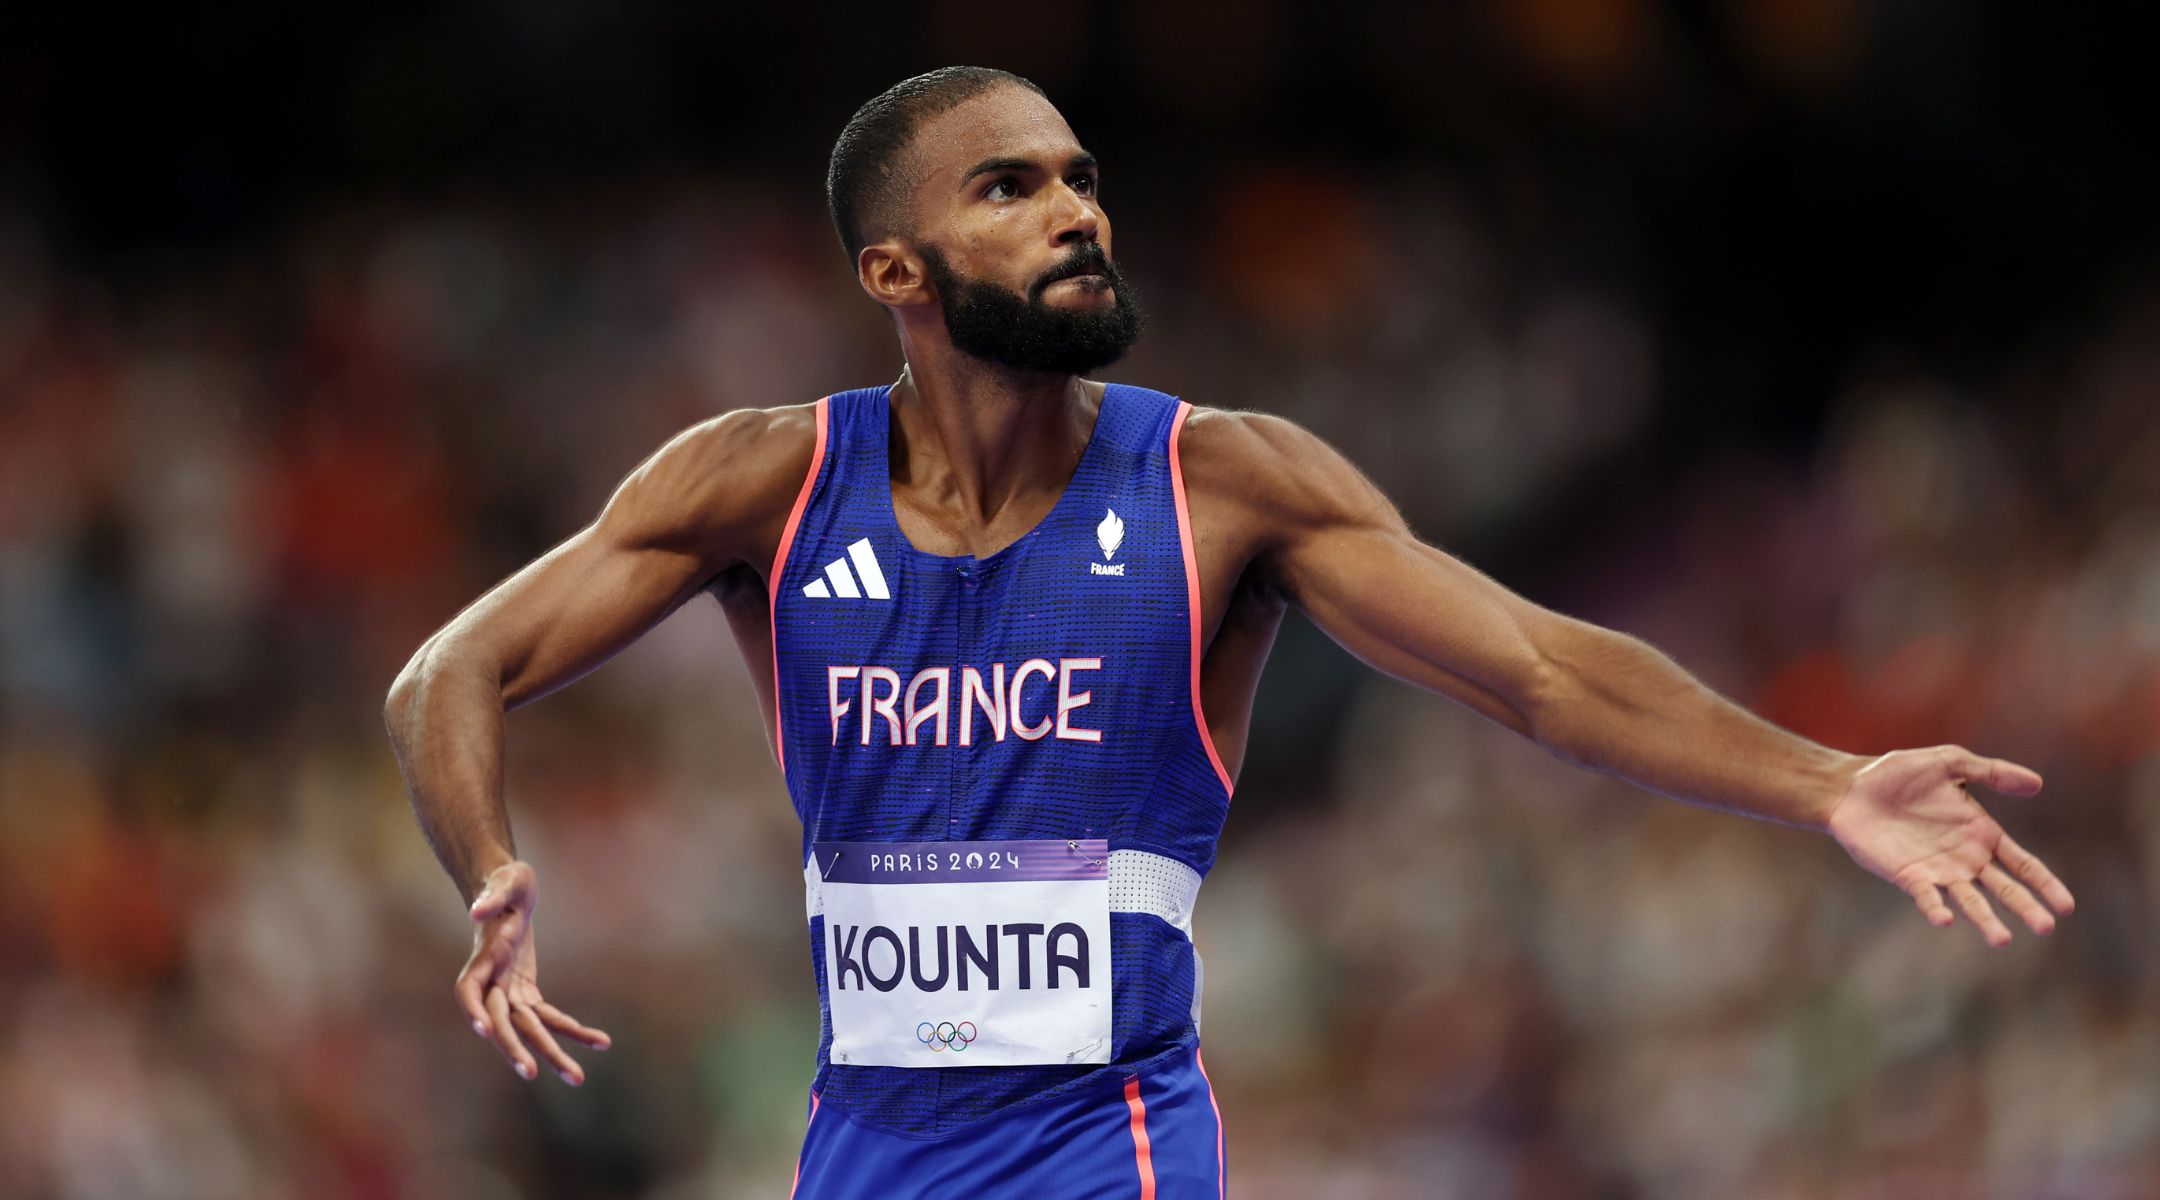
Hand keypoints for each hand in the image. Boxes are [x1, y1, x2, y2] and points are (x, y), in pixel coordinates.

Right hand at [457, 860, 611, 1084]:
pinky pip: (550, 1016)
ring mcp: (509, 991)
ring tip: (577, 1078)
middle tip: (532, 1073)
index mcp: (481, 960)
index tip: (486, 1030)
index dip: (474, 1011)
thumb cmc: (506, 882)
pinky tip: (600, 1042)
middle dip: (515, 1047)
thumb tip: (477, 911)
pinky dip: (573, 1029)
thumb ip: (492, 895)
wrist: (511, 890)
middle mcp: (491, 983)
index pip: (469, 992)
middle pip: (501, 1021)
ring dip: (551, 1052)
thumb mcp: (505, 880)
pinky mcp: (527, 992)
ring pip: (529, 1029)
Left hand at [1827, 745, 2074, 946]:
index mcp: (1982, 833)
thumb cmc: (1898, 773)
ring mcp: (1938, 870)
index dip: (2045, 883)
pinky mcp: (1908, 876)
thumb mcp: (1950, 763)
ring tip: (2003, 940)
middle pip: (2004, 889)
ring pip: (1970, 901)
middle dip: (2026, 907)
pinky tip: (1945, 919)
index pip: (2023, 864)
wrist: (1850, 787)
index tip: (2067, 906)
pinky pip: (1927, 897)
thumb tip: (2038, 784)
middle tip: (2046, 927)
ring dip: (1986, 920)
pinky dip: (1936, 908)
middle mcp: (1965, 858)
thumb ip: (1991, 772)